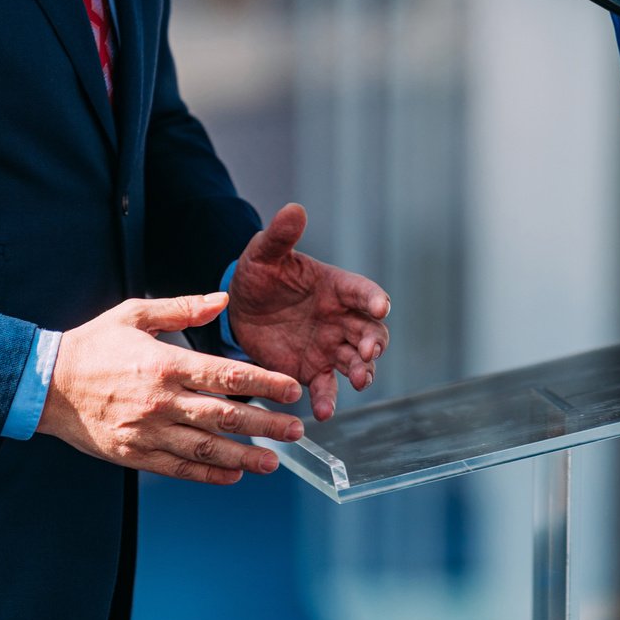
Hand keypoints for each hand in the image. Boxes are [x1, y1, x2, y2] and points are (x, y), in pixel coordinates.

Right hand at [37, 293, 304, 484]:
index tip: (291, 390)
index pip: (226, 376)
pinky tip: (233, 475)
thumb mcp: (134, 314)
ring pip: (206, 449)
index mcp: (165, 364)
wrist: (44, 385)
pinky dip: (208, 474)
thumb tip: (223, 298)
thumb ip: (182, 308)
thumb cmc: (92, 346)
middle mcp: (160, 401)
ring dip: (244, 457)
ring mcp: (147, 432)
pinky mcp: (133, 454)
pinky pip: (178, 468)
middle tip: (296, 431)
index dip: (265, 384)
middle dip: (266, 425)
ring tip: (274, 462)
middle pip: (224, 416)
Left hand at [227, 203, 390, 420]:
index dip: (372, 298)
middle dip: (373, 342)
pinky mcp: (312, 370)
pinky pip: (326, 386)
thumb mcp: (264, 253)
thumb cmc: (259, 275)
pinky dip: (328, 398)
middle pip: (369, 331)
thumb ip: (281, 235)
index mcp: (335, 287)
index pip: (362, 291)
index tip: (380, 306)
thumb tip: (294, 208)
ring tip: (358, 381)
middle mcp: (340, 319)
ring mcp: (329, 347)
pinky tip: (323, 411)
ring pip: (356, 362)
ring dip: (362, 372)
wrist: (239, 309)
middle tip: (369, 352)